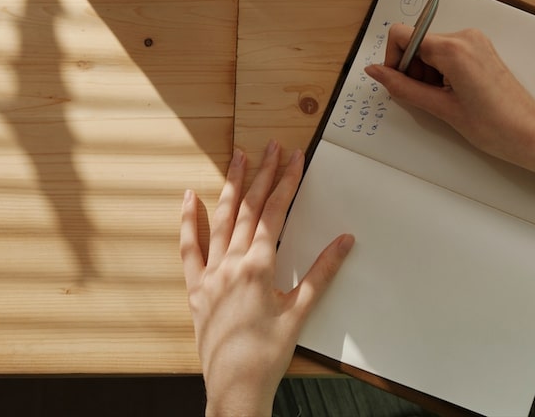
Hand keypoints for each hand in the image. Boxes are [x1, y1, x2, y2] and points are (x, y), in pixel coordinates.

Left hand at [181, 142, 353, 416]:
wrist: (236, 387)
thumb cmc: (269, 354)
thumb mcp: (300, 312)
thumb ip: (322, 272)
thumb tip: (345, 240)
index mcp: (258, 267)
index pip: (275, 212)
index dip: (286, 181)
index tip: (295, 157)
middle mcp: (231, 264)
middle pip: (249, 208)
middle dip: (262, 174)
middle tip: (272, 146)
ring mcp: (209, 275)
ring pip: (221, 220)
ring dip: (232, 186)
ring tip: (238, 157)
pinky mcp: (195, 289)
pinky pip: (189, 248)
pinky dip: (189, 221)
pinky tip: (190, 197)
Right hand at [369, 25, 534, 168]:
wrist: (530, 134)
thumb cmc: (494, 126)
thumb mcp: (441, 108)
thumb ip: (403, 87)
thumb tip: (375, 71)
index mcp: (453, 48)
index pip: (402, 34)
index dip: (394, 59)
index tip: (398, 82)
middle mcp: (465, 36)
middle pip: (417, 42)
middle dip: (412, 70)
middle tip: (427, 98)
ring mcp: (475, 41)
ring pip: (431, 49)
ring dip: (427, 73)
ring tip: (444, 100)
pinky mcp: (480, 49)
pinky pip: (447, 53)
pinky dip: (441, 72)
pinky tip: (453, 94)